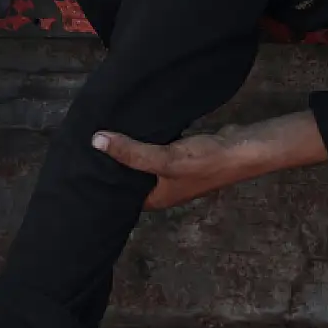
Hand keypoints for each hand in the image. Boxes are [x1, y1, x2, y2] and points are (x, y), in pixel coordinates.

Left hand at [95, 127, 262, 210]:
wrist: (245, 149)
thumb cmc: (206, 161)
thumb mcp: (165, 159)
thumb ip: (132, 152)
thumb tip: (95, 140)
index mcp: (156, 199)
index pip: (120, 195)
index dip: (103, 181)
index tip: (82, 164)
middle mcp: (163, 190)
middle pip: (132, 178)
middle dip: (114, 164)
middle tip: (88, 144)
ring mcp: (176, 173)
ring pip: (145, 163)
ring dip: (131, 152)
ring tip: (104, 134)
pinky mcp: (185, 156)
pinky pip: (158, 150)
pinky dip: (147, 142)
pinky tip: (135, 128)